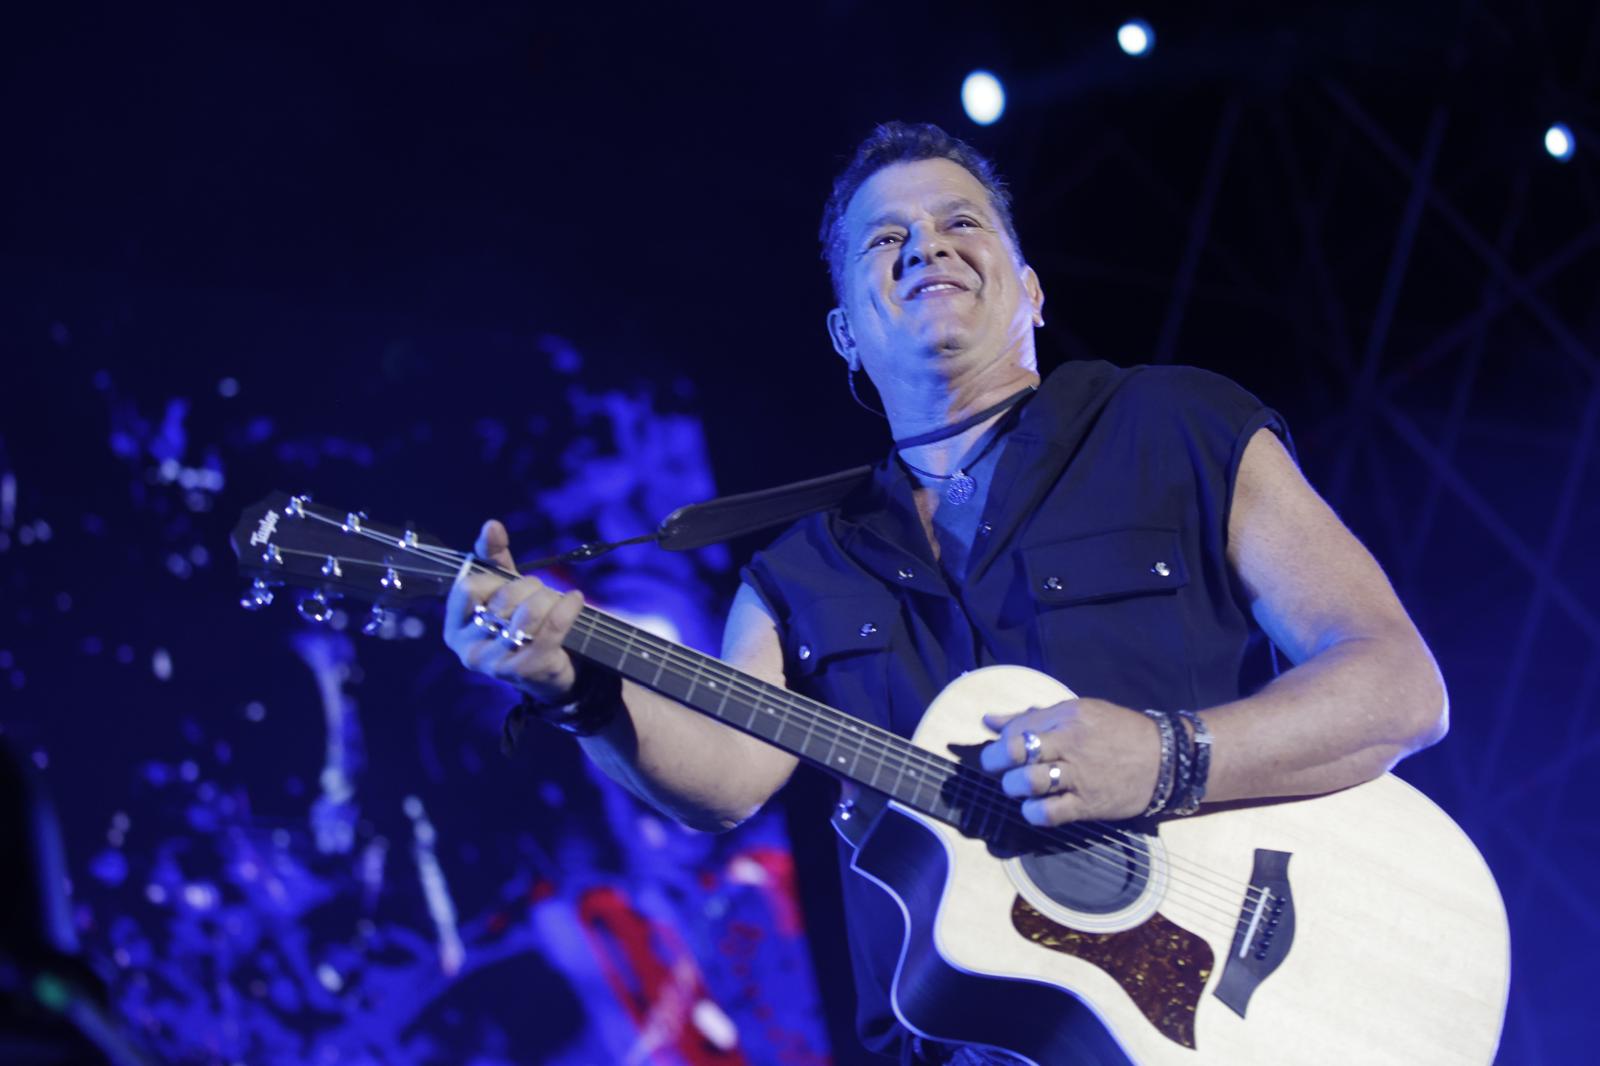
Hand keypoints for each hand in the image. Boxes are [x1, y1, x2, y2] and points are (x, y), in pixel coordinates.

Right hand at [442, 519, 585, 701]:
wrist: (549, 670)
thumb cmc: (520, 622)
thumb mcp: (503, 589)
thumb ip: (493, 557)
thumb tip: (491, 525)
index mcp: (455, 628)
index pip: (468, 588)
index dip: (494, 578)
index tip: (509, 581)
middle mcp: (469, 650)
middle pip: (503, 600)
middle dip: (529, 587)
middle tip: (540, 591)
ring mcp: (497, 665)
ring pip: (527, 615)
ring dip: (547, 599)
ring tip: (555, 599)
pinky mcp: (527, 671)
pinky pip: (552, 628)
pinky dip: (568, 608)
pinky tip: (575, 599)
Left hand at [978, 698, 1160, 823]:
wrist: (1165, 759)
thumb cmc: (1117, 731)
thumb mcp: (1078, 711)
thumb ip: (1033, 717)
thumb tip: (988, 721)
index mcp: (1067, 716)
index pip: (1017, 727)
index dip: (1001, 740)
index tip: (1004, 748)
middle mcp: (1070, 744)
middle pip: (1016, 752)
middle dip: (997, 762)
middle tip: (1001, 768)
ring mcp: (1079, 776)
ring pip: (1028, 783)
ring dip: (1014, 787)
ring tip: (1020, 786)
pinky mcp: (1087, 805)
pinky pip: (1048, 813)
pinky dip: (1033, 812)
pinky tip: (1035, 807)